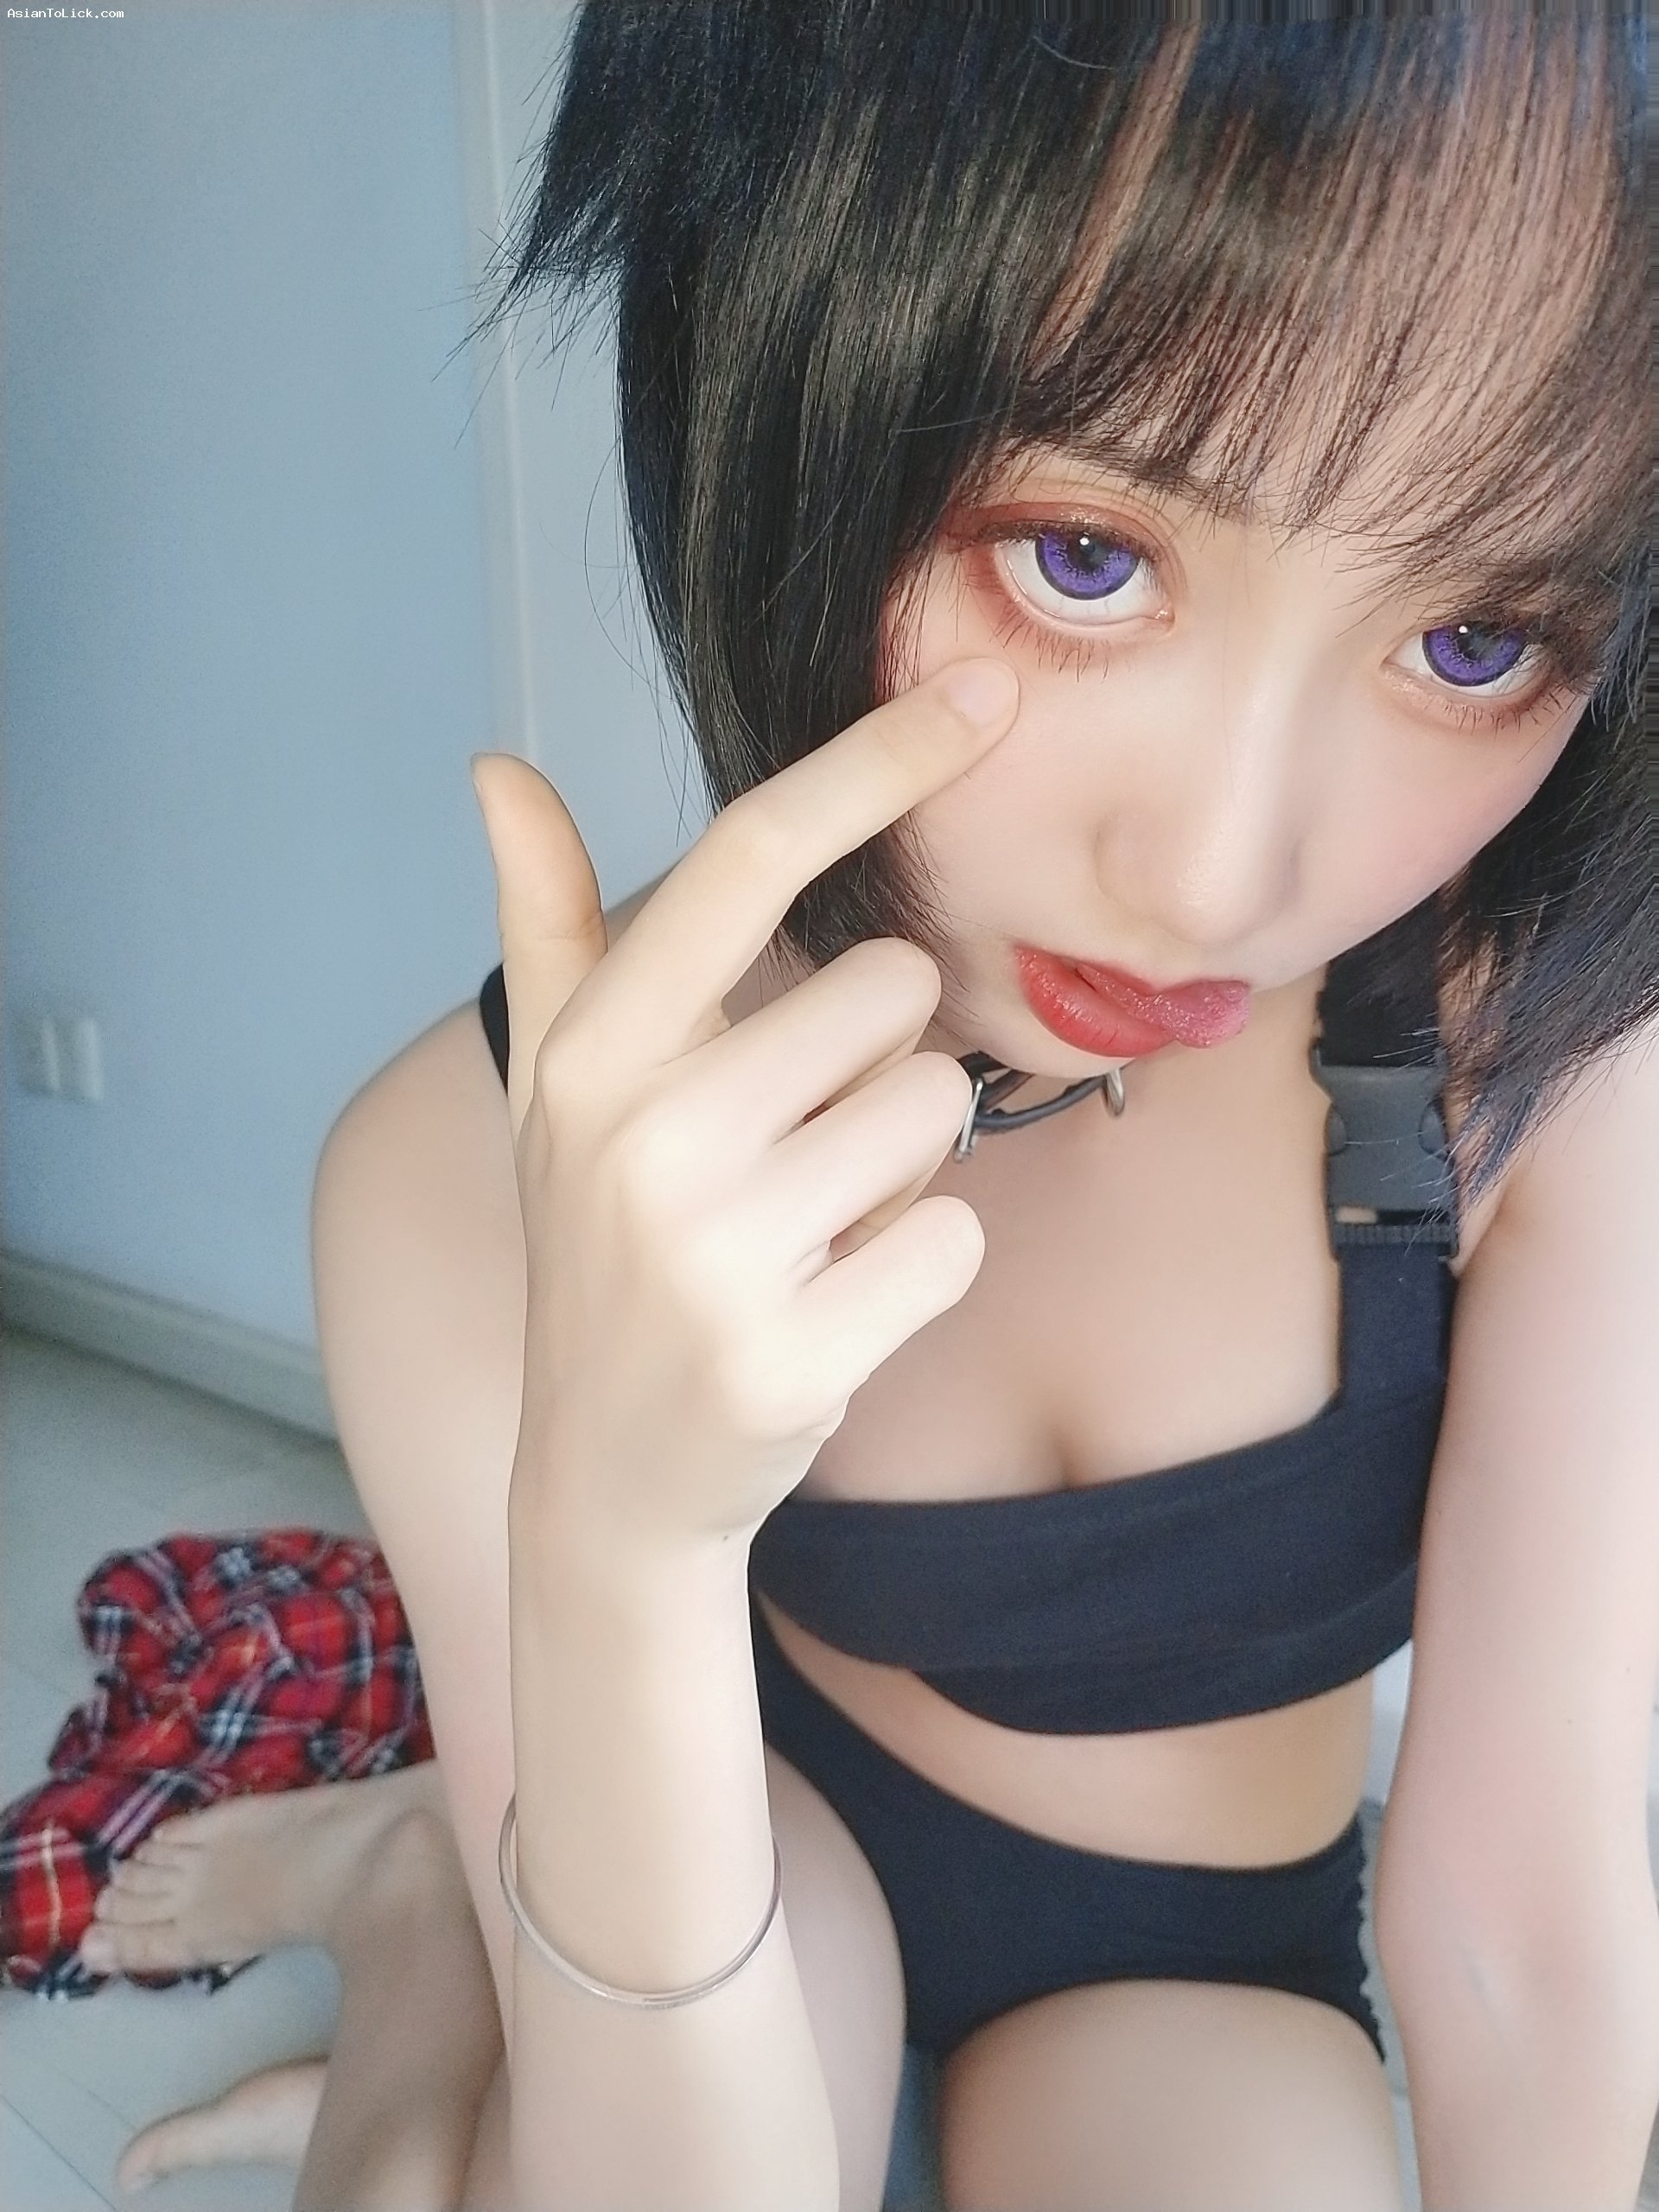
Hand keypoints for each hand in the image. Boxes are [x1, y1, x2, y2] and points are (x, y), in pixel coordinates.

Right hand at [470, 657, 1018, 1552]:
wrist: (606, 1475)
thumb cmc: (601, 1248)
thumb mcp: (556, 1089)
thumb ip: (549, 925)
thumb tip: (495, 768)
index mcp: (593, 1050)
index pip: (753, 858)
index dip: (879, 760)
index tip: (991, 691)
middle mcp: (642, 1136)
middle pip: (892, 992)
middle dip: (876, 1061)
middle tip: (793, 1151)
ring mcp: (712, 1255)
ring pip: (936, 1111)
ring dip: (902, 1166)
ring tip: (809, 1230)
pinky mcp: (792, 1356)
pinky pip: (956, 1237)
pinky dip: (921, 1265)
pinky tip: (834, 1303)